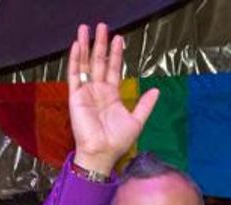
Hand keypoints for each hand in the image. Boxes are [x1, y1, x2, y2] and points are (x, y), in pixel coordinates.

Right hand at [67, 23, 158, 173]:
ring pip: (85, 64)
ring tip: (87, 28)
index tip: (119, 38)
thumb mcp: (137, 121)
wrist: (102, 152)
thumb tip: (156, 90)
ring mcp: (86, 92)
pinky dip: (75, 60)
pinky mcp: (75, 97)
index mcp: (111, 96)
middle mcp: (98, 91)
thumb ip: (145, 105)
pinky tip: (77, 45)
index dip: (116, 54)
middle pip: (99, 62)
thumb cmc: (117, 142)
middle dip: (101, 44)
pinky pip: (74, 75)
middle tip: (102, 26)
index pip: (113, 69)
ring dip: (86, 46)